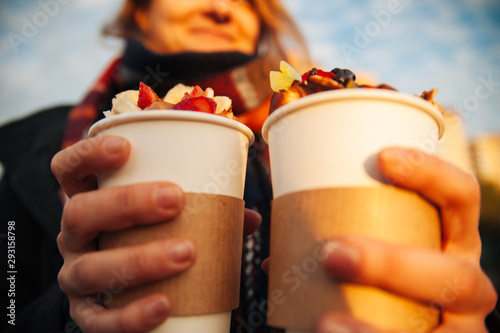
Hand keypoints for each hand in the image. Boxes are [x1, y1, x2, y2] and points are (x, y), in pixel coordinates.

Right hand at [52, 136, 260, 332]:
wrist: (125, 292)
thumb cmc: (150, 239)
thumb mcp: (166, 219)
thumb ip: (204, 212)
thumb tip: (248, 217)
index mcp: (90, 201)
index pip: (69, 168)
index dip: (88, 153)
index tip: (124, 147)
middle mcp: (75, 236)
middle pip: (80, 212)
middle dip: (126, 203)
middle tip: (176, 200)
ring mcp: (75, 276)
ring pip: (89, 268)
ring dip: (138, 259)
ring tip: (186, 253)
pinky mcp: (86, 314)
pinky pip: (97, 320)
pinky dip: (130, 315)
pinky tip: (164, 305)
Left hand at [314, 147, 496, 332]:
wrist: (398, 321)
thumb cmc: (383, 277)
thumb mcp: (376, 246)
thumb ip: (333, 237)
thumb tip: (268, 245)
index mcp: (452, 241)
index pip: (460, 198)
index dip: (431, 173)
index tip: (382, 157)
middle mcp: (465, 282)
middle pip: (452, 273)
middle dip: (392, 264)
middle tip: (332, 253)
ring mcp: (462, 325)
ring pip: (441, 331)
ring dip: (379, 327)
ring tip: (327, 322)